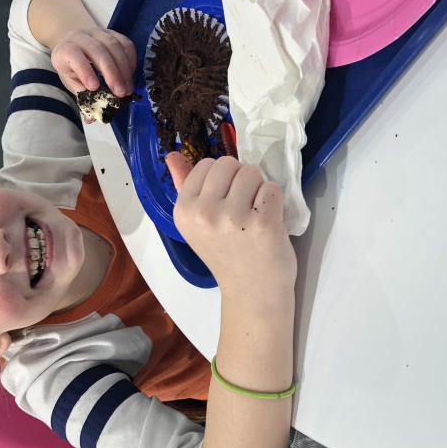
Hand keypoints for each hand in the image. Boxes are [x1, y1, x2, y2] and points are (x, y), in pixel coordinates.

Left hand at [51, 27, 135, 98]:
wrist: (73, 41)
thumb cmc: (71, 66)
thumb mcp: (70, 80)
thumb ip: (81, 96)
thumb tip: (92, 118)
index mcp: (65, 50)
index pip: (74, 56)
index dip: (85, 71)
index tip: (95, 87)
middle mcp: (81, 37)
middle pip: (98, 51)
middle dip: (111, 73)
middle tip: (120, 93)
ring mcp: (98, 32)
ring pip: (114, 46)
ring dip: (124, 69)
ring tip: (128, 89)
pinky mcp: (113, 33)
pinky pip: (125, 43)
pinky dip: (131, 60)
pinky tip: (131, 75)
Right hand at [168, 153, 296, 303]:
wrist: (252, 291)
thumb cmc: (226, 253)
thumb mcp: (197, 221)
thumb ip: (184, 185)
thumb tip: (172, 155)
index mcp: (183, 210)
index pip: (206, 164)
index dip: (221, 180)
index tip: (224, 204)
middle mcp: (204, 213)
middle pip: (229, 163)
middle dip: (240, 180)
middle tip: (242, 209)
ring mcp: (233, 219)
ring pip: (252, 172)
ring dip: (258, 190)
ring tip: (254, 216)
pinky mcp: (263, 224)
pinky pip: (272, 188)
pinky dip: (275, 201)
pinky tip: (267, 222)